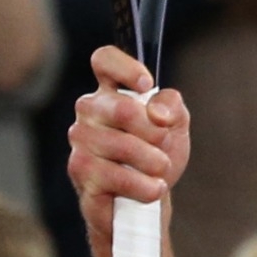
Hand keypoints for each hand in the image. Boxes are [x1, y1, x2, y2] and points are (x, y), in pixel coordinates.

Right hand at [68, 47, 191, 235]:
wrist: (149, 195)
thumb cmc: (158, 153)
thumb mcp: (175, 125)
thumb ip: (171, 106)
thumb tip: (156, 112)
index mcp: (112, 91)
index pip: (105, 60)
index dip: (126, 68)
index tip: (147, 86)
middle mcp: (90, 110)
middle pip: (121, 108)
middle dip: (154, 132)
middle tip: (164, 145)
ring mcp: (81, 140)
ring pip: (122, 145)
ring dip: (153, 162)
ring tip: (160, 171)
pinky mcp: (80, 171)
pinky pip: (115, 175)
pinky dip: (143, 185)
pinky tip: (153, 189)